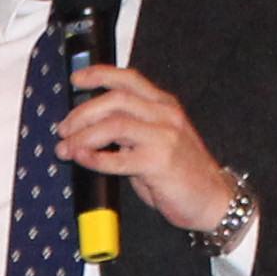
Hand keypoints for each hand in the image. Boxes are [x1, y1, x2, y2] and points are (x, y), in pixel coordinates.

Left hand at [51, 60, 237, 237]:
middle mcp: (165, 115)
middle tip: (64, 129)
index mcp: (163, 105)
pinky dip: (95, 159)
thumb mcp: (157, 140)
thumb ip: (130, 129)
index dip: (98, 75)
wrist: (212, 200)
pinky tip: (82, 159)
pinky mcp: (160, 163)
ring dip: (83, 136)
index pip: (128, 79)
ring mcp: (164, 137)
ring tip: (67, 148)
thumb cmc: (181, 173)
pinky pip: (119, 158)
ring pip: (114, 125)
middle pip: (115, 100)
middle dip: (82, 113)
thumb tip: (89, 127)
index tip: (76, 79)